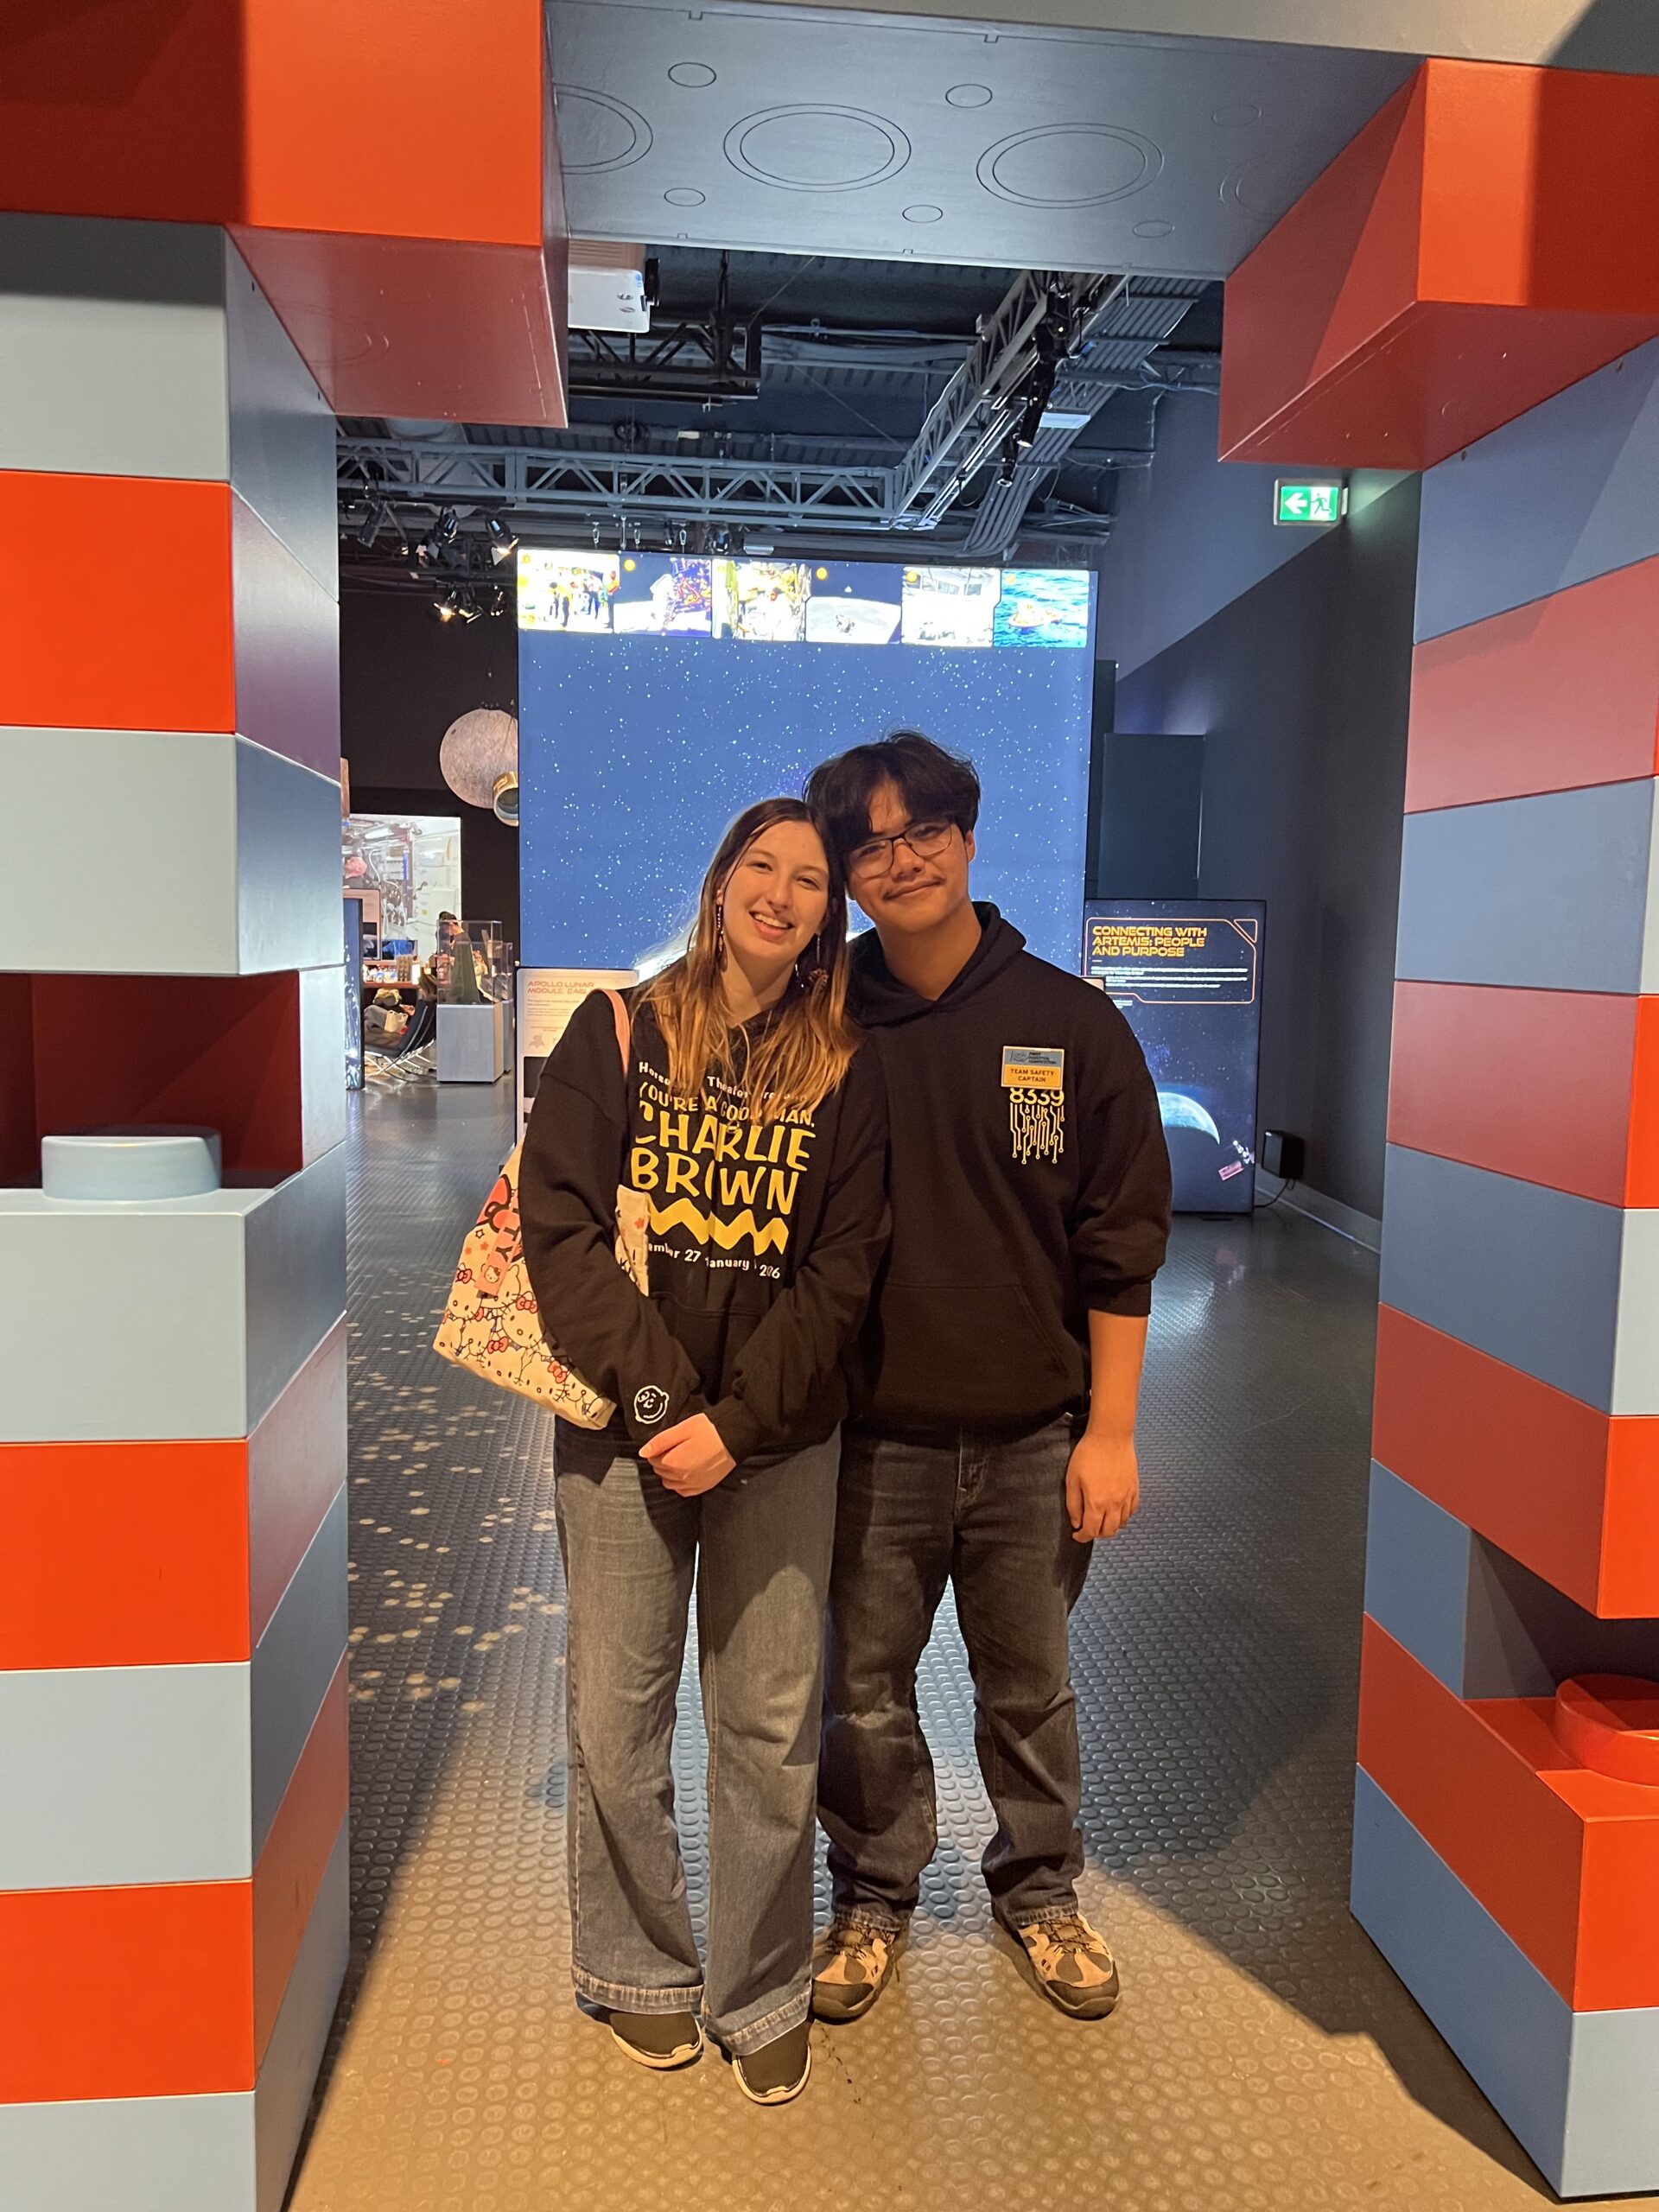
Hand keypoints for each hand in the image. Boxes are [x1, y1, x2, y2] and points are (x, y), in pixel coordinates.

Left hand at [640, 1413, 735, 1496]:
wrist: (736, 1436)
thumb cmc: (710, 1429)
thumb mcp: (683, 1428)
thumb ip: (660, 1441)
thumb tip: (643, 1452)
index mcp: (674, 1462)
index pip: (653, 1459)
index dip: (658, 1449)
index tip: (668, 1442)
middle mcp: (682, 1478)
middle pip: (661, 1471)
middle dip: (663, 1460)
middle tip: (675, 1447)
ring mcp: (694, 1484)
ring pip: (670, 1482)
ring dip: (670, 1472)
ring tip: (682, 1457)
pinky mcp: (704, 1487)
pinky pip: (683, 1490)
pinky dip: (681, 1482)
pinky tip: (687, 1470)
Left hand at [1065, 1428, 1138, 1543]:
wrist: (1110, 1436)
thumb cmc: (1089, 1454)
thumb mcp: (1072, 1479)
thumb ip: (1073, 1505)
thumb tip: (1076, 1523)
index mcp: (1096, 1503)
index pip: (1091, 1531)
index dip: (1082, 1537)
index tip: (1077, 1535)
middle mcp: (1114, 1504)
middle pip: (1108, 1531)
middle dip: (1096, 1534)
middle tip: (1088, 1528)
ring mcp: (1127, 1497)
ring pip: (1121, 1523)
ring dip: (1110, 1526)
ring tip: (1101, 1520)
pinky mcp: (1134, 1489)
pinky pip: (1131, 1511)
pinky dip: (1124, 1516)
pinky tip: (1116, 1511)